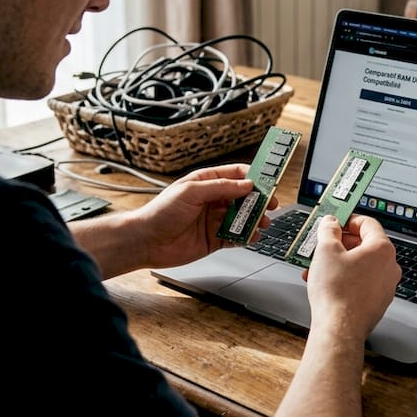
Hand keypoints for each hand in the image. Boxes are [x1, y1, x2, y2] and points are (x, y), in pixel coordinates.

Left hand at [128, 163, 275, 268]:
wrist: (146, 241)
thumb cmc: (160, 212)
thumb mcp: (191, 192)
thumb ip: (220, 187)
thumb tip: (245, 184)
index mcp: (206, 182)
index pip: (235, 175)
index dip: (253, 176)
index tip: (268, 180)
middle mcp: (212, 200)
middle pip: (243, 197)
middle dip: (258, 200)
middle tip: (270, 204)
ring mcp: (214, 220)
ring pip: (242, 217)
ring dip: (255, 219)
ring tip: (262, 222)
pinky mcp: (214, 239)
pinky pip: (236, 236)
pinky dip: (247, 236)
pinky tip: (252, 235)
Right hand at [302, 214, 399, 338]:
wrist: (339, 328)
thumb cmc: (337, 292)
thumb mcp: (326, 250)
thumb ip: (329, 230)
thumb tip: (331, 223)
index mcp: (382, 249)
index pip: (368, 223)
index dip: (348, 219)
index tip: (336, 221)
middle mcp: (389, 267)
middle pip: (364, 245)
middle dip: (340, 243)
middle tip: (324, 243)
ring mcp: (385, 286)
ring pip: (361, 265)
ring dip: (339, 262)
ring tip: (318, 266)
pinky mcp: (377, 302)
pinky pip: (361, 282)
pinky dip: (345, 278)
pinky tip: (325, 282)